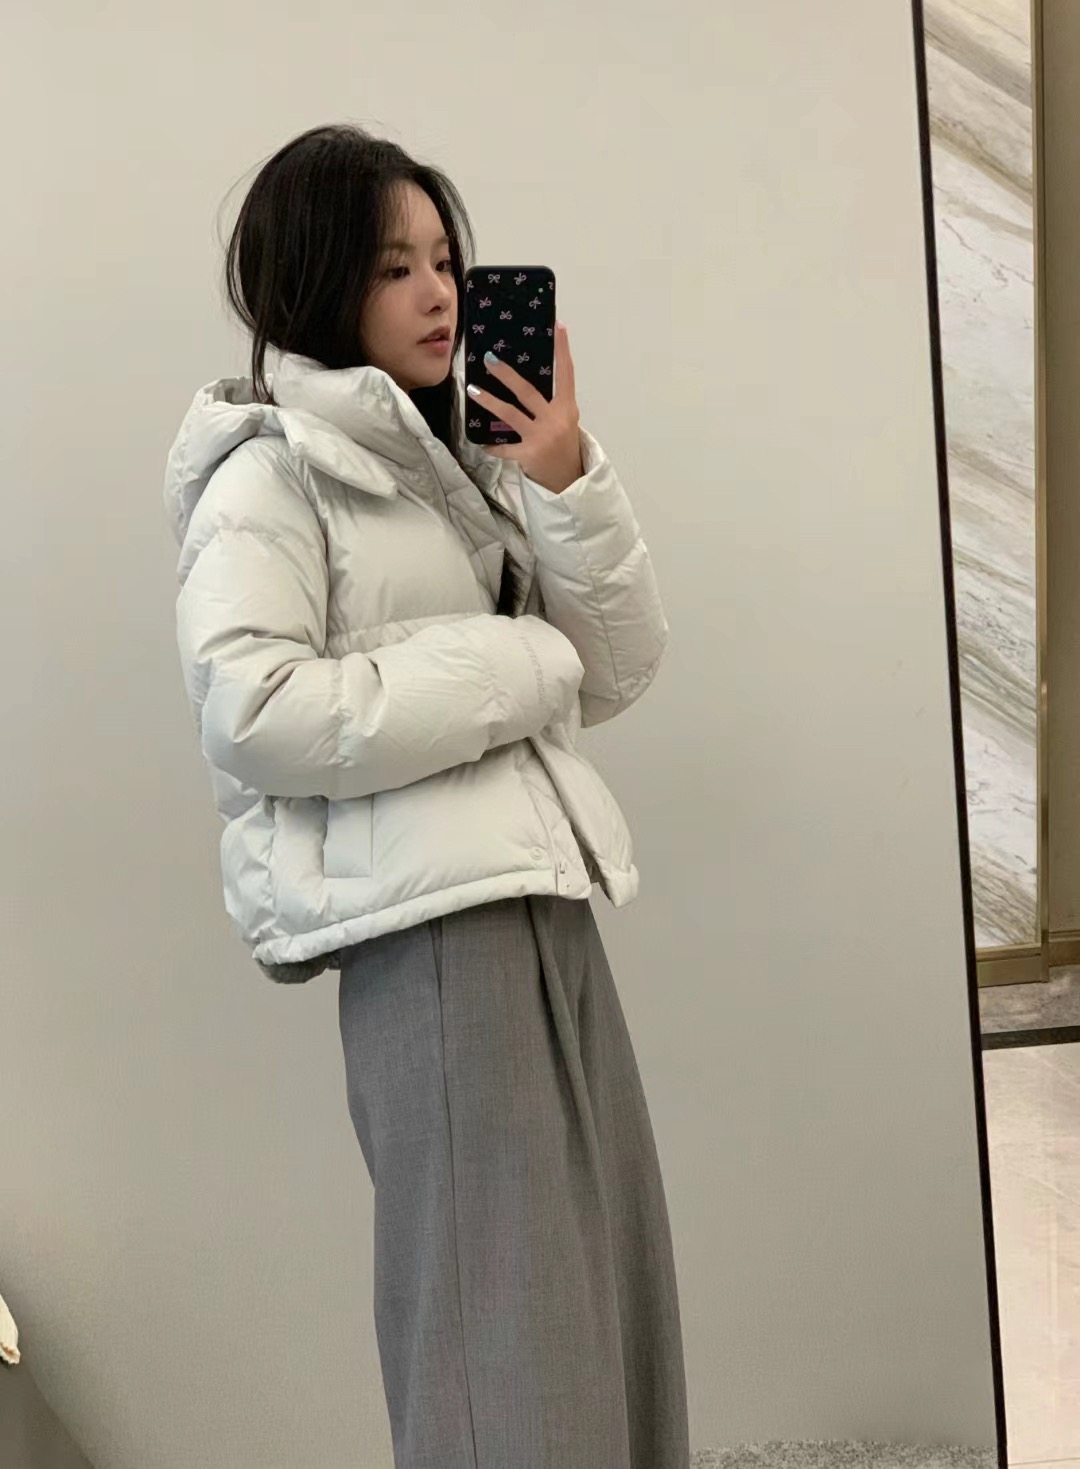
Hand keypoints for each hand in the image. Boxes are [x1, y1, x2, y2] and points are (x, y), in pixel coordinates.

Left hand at [466, 321, 583, 494]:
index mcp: (567, 408)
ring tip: (472, 390)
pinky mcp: (528, 454)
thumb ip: (549, 403)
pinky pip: (504, 447)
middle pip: (528, 391)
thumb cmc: (563, 445)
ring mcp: (541, 437)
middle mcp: (556, 419)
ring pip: (510, 414)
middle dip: (506, 374)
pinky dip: (493, 445)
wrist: (569, 480)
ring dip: (489, 400)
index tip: (558, 327)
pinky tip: (483, 442)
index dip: (563, 350)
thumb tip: (522, 380)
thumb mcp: (563, 420)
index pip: (566, 374)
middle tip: (489, 358)